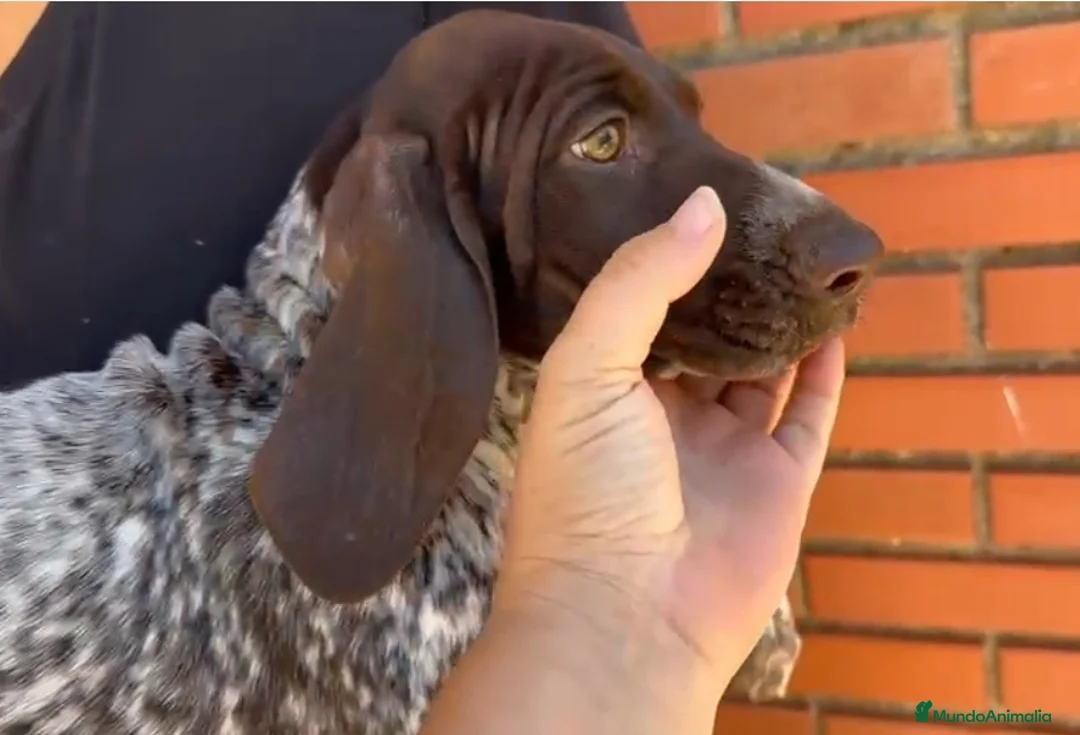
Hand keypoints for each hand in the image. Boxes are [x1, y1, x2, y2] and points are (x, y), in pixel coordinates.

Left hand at [497, 185, 845, 685]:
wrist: (626, 615)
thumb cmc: (585, 490)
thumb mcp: (589, 365)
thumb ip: (640, 280)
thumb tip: (703, 204)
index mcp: (604, 393)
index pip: (637, 312)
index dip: (666, 264)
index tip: (697, 207)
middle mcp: (662, 420)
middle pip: (704, 339)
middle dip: (728, 289)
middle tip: (762, 225)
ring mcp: (722, 452)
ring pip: (759, 373)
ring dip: (780, 324)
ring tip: (803, 264)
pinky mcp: (776, 483)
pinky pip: (806, 415)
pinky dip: (822, 373)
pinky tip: (833, 327)